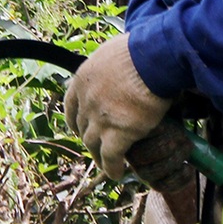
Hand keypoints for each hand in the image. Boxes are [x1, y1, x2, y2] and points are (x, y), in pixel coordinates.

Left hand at [63, 33, 172, 179]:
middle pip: (83, 126)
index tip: (79, 127)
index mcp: (82, 80)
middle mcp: (86, 101)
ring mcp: (100, 119)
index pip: (70, 106)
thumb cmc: (139, 49)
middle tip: (97, 144)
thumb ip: (108, 67)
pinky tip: (117, 174)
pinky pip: (111, 158)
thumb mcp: (112, 52)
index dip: (75, 120)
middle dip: (89, 137)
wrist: (152, 58)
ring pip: (93, 145)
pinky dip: (112, 168)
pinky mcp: (118, 134)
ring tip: (106, 164)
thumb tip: (117, 67)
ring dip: (98, 156)